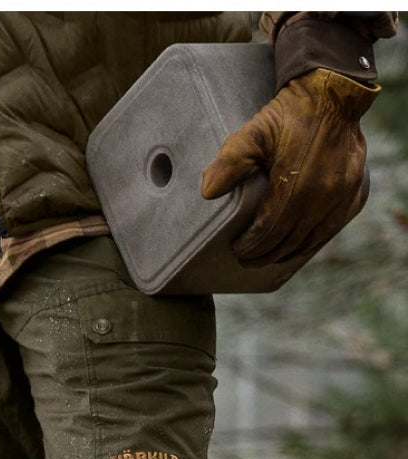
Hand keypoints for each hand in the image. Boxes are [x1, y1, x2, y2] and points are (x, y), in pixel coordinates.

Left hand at [201, 68, 377, 266]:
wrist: (332, 95)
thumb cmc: (288, 117)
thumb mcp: (252, 134)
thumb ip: (229, 163)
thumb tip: (208, 192)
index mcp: (297, 185)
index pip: (268, 231)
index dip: (250, 245)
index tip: (236, 249)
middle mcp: (323, 196)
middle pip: (288, 241)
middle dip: (264, 255)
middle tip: (246, 259)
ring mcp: (342, 195)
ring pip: (310, 240)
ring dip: (286, 253)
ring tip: (267, 257)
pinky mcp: (355, 192)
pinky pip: (332, 228)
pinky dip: (311, 242)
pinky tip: (296, 246)